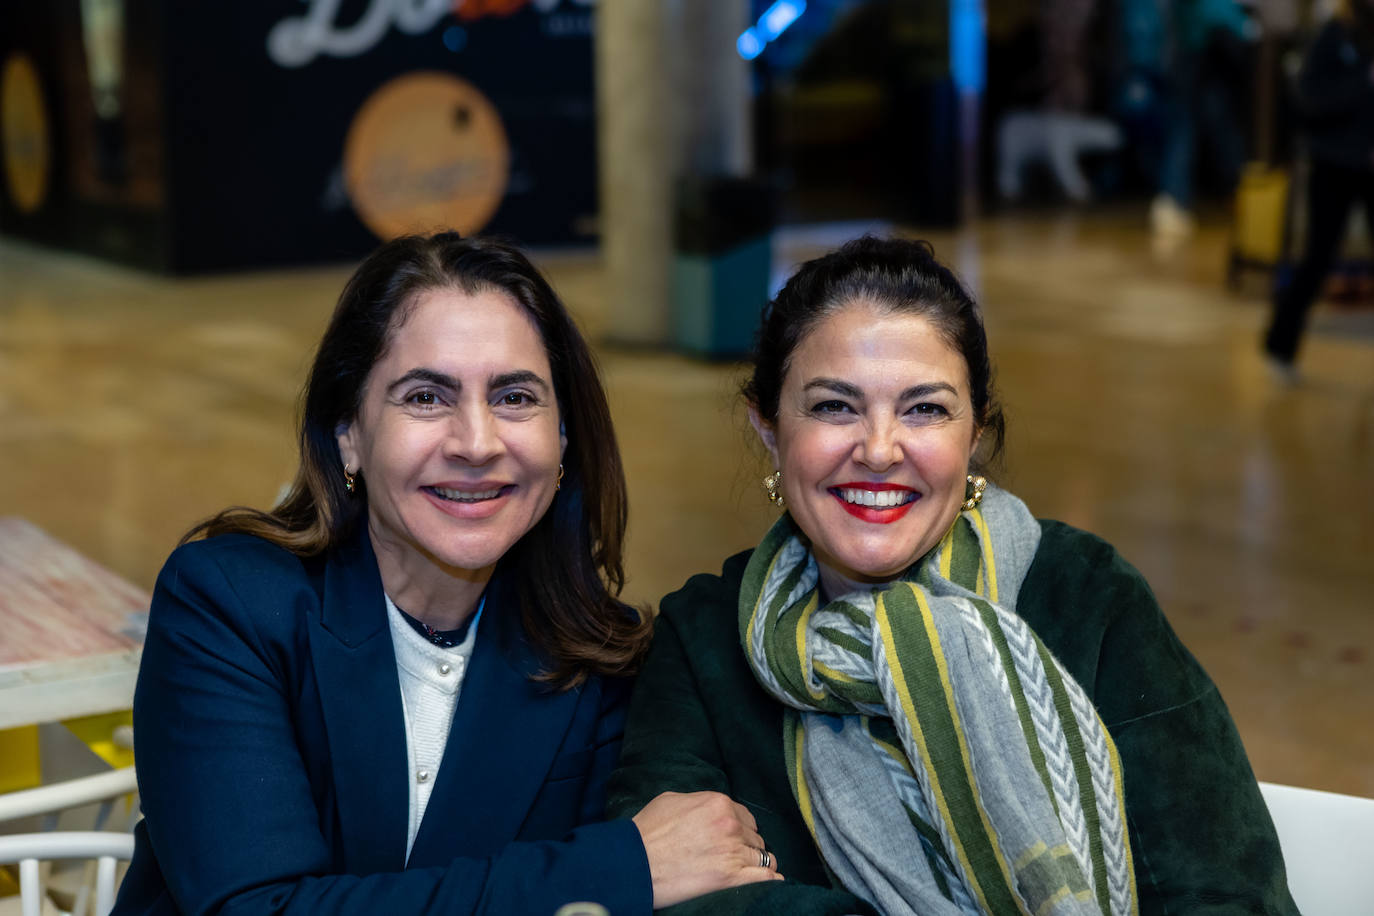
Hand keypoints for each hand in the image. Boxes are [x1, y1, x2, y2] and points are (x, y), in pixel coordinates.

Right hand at [632, 791, 782, 907]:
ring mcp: (733, 851)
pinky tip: (771, 882)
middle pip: (754, 837)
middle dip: (747, 846)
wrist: (634, 862)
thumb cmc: (646, 831)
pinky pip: (765, 878)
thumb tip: (709, 808)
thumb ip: (698, 801)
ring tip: (751, 871)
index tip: (734, 839)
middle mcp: (730, 824)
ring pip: (763, 857)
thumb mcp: (671, 800)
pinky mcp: (731, 877)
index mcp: (718, 803)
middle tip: (733, 856)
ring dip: (758, 863)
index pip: (745, 817)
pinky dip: (769, 881)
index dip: (741, 829)